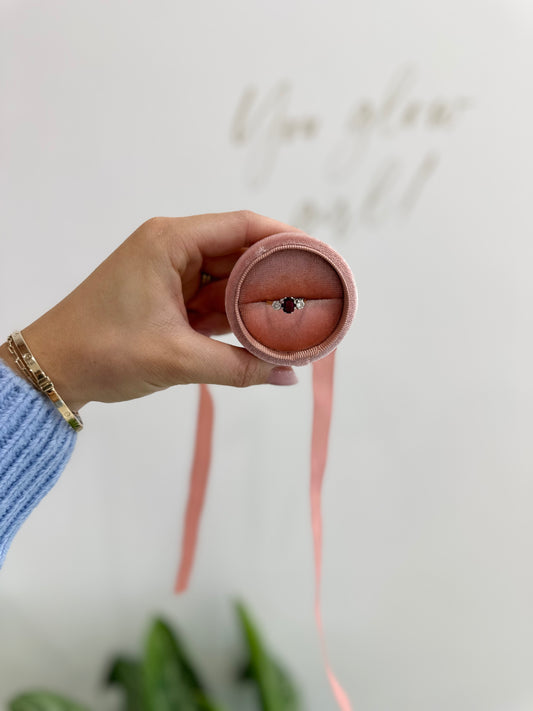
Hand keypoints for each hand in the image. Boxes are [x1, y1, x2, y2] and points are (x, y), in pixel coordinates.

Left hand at [0, 211, 299, 411]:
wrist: (54, 369)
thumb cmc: (103, 350)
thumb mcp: (177, 358)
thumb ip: (238, 366)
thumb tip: (288, 376)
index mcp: (171, 241)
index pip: (243, 226)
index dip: (286, 240)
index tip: (320, 259)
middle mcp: (173, 248)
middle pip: (240, 253)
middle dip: (278, 276)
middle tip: (317, 295)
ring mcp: (171, 274)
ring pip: (229, 280)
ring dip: (259, 300)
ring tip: (299, 316)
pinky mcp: (169, 298)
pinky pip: (213, 300)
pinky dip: (236, 316)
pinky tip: (264, 331)